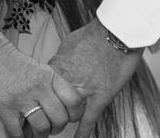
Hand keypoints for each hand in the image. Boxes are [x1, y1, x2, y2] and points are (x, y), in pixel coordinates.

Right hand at [0, 30, 84, 136]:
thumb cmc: (13, 62)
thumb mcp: (39, 68)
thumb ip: (52, 84)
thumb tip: (64, 106)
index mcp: (49, 76)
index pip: (73, 100)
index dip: (75, 114)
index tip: (70, 118)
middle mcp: (39, 86)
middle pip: (60, 118)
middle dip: (57, 128)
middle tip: (52, 127)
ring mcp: (22, 97)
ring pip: (42, 127)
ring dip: (41, 134)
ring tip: (37, 132)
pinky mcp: (5, 106)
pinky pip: (18, 132)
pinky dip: (22, 137)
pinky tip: (21, 133)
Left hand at [48, 18, 143, 134]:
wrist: (118, 31)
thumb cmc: (96, 33)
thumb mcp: (69, 42)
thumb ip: (60, 58)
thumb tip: (56, 66)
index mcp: (58, 67)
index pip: (44, 91)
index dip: (44, 99)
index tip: (42, 104)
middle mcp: (68, 80)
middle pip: (55, 105)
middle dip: (55, 111)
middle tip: (53, 116)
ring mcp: (85, 90)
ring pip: (70, 113)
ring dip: (70, 116)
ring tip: (66, 121)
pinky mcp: (101, 96)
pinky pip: (89, 119)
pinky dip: (84, 132)